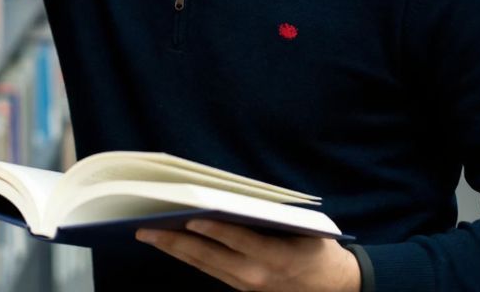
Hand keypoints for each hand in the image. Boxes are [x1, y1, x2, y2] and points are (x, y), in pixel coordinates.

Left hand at [136, 220, 359, 291]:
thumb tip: (227, 197)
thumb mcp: (302, 229)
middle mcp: (256, 275)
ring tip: (148, 233)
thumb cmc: (317, 247)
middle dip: (174, 241)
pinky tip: (170, 243)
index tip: (188, 219)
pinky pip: (208, 270)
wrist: (334, 287)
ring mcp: (246, 285)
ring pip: (202, 265)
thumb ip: (267, 216)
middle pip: (208, 257)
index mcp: (276, 257)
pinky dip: (187, 256)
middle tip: (145, 227)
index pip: (238, 242)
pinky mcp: (240, 288)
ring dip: (174, 249)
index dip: (212, 231)